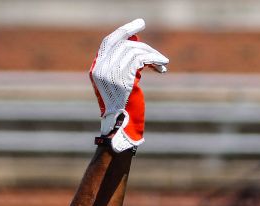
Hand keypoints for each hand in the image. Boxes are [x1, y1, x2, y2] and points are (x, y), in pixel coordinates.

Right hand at [89, 18, 168, 152]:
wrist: (120, 127)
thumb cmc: (123, 107)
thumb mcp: (121, 82)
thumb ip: (124, 64)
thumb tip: (137, 42)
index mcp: (96, 69)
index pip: (108, 42)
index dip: (123, 32)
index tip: (138, 25)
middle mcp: (100, 69)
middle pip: (124, 44)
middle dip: (142, 43)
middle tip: (158, 52)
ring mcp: (110, 73)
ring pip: (135, 51)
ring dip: (152, 55)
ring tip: (163, 63)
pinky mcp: (123, 78)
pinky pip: (141, 59)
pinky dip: (154, 60)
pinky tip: (162, 67)